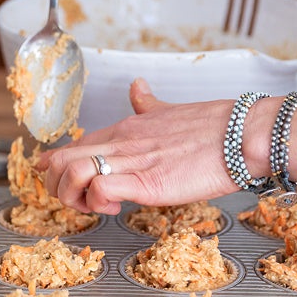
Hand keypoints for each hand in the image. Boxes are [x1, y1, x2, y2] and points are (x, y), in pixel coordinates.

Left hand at [36, 78, 237, 213]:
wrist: (241, 135)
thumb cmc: (210, 127)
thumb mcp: (168, 111)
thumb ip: (148, 103)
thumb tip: (137, 87)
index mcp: (122, 129)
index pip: (72, 145)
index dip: (55, 165)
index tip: (57, 179)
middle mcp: (119, 142)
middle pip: (61, 160)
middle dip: (55, 185)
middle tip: (75, 199)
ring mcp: (131, 162)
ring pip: (73, 172)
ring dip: (72, 196)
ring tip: (94, 206)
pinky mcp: (146, 182)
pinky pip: (101, 189)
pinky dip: (97, 204)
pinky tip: (115, 208)